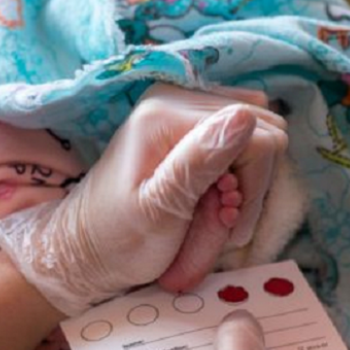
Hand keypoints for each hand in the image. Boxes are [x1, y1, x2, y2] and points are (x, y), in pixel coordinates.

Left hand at [0, 106, 261, 315]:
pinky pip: (241, 147)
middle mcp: (177, 98)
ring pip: (257, 143)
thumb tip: (245, 117)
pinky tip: (212, 207)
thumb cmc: (117, 241)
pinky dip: (235, 182)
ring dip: (244, 189)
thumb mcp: (159, 209)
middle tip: (220, 223)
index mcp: (167, 112)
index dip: (253, 187)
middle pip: (264, 135)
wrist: (84, 251)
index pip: (259, 138)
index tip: (226, 221)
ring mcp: (184, 109)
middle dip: (250, 187)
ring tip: (213, 221)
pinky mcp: (189, 126)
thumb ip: (200, 161)